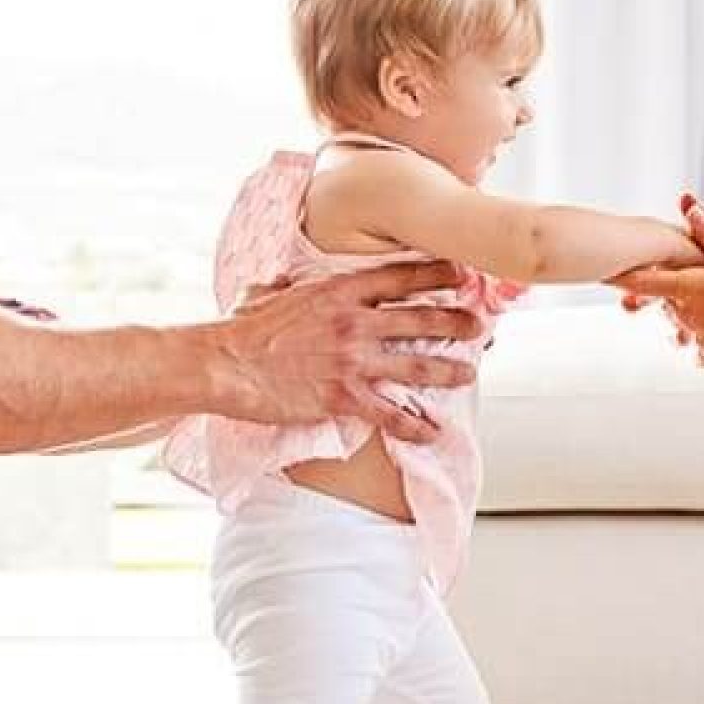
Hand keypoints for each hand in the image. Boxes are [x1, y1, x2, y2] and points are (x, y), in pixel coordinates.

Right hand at [215, 260, 481, 442]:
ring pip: (416, 364)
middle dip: (456, 322)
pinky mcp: (343, 396)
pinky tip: (432, 432)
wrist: (225, 363)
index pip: (400, 276)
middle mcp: (354, 321)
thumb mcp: (270, 291)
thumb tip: (284, 282)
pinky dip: (414, 425)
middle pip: (420, 318)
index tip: (461, 272)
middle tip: (479, 326)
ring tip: (470, 373)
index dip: (436, 273)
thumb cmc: (242, 328)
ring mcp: (352, 359)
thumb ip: (291, 286)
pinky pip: (389, 413)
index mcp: (339, 291)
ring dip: (448, 370)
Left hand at [610, 199, 703, 379]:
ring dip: (684, 301)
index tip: (598, 262)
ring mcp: (699, 337)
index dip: (616, 270)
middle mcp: (689, 317)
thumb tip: (687, 206)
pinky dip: (703, 321)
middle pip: (659, 294)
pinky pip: (696, 333)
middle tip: (687, 265)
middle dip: (662, 279)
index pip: (640, 280)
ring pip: (676, 312)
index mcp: (695, 290)